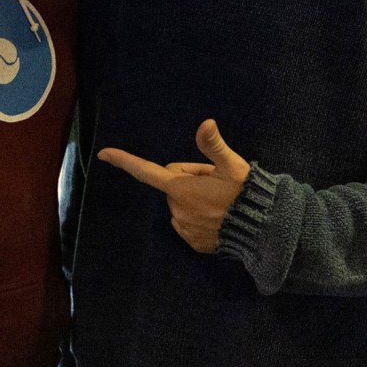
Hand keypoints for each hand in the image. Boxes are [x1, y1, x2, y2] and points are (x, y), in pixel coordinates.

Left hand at [98, 119, 249, 252]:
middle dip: (189, 181)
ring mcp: (184, 229)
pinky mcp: (194, 243)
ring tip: (221, 201)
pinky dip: (200, 218)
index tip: (103, 153)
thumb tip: (206, 123)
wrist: (263, 231)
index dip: (124, 161)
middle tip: (215, 183)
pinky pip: (189, 223)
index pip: (145, 171)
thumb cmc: (245, 195)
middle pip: (173, 186)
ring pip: (182, 205)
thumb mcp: (232, 166)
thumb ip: (213, 146)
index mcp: (180, 188)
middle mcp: (177, 210)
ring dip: (195, 200)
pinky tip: (219, 217)